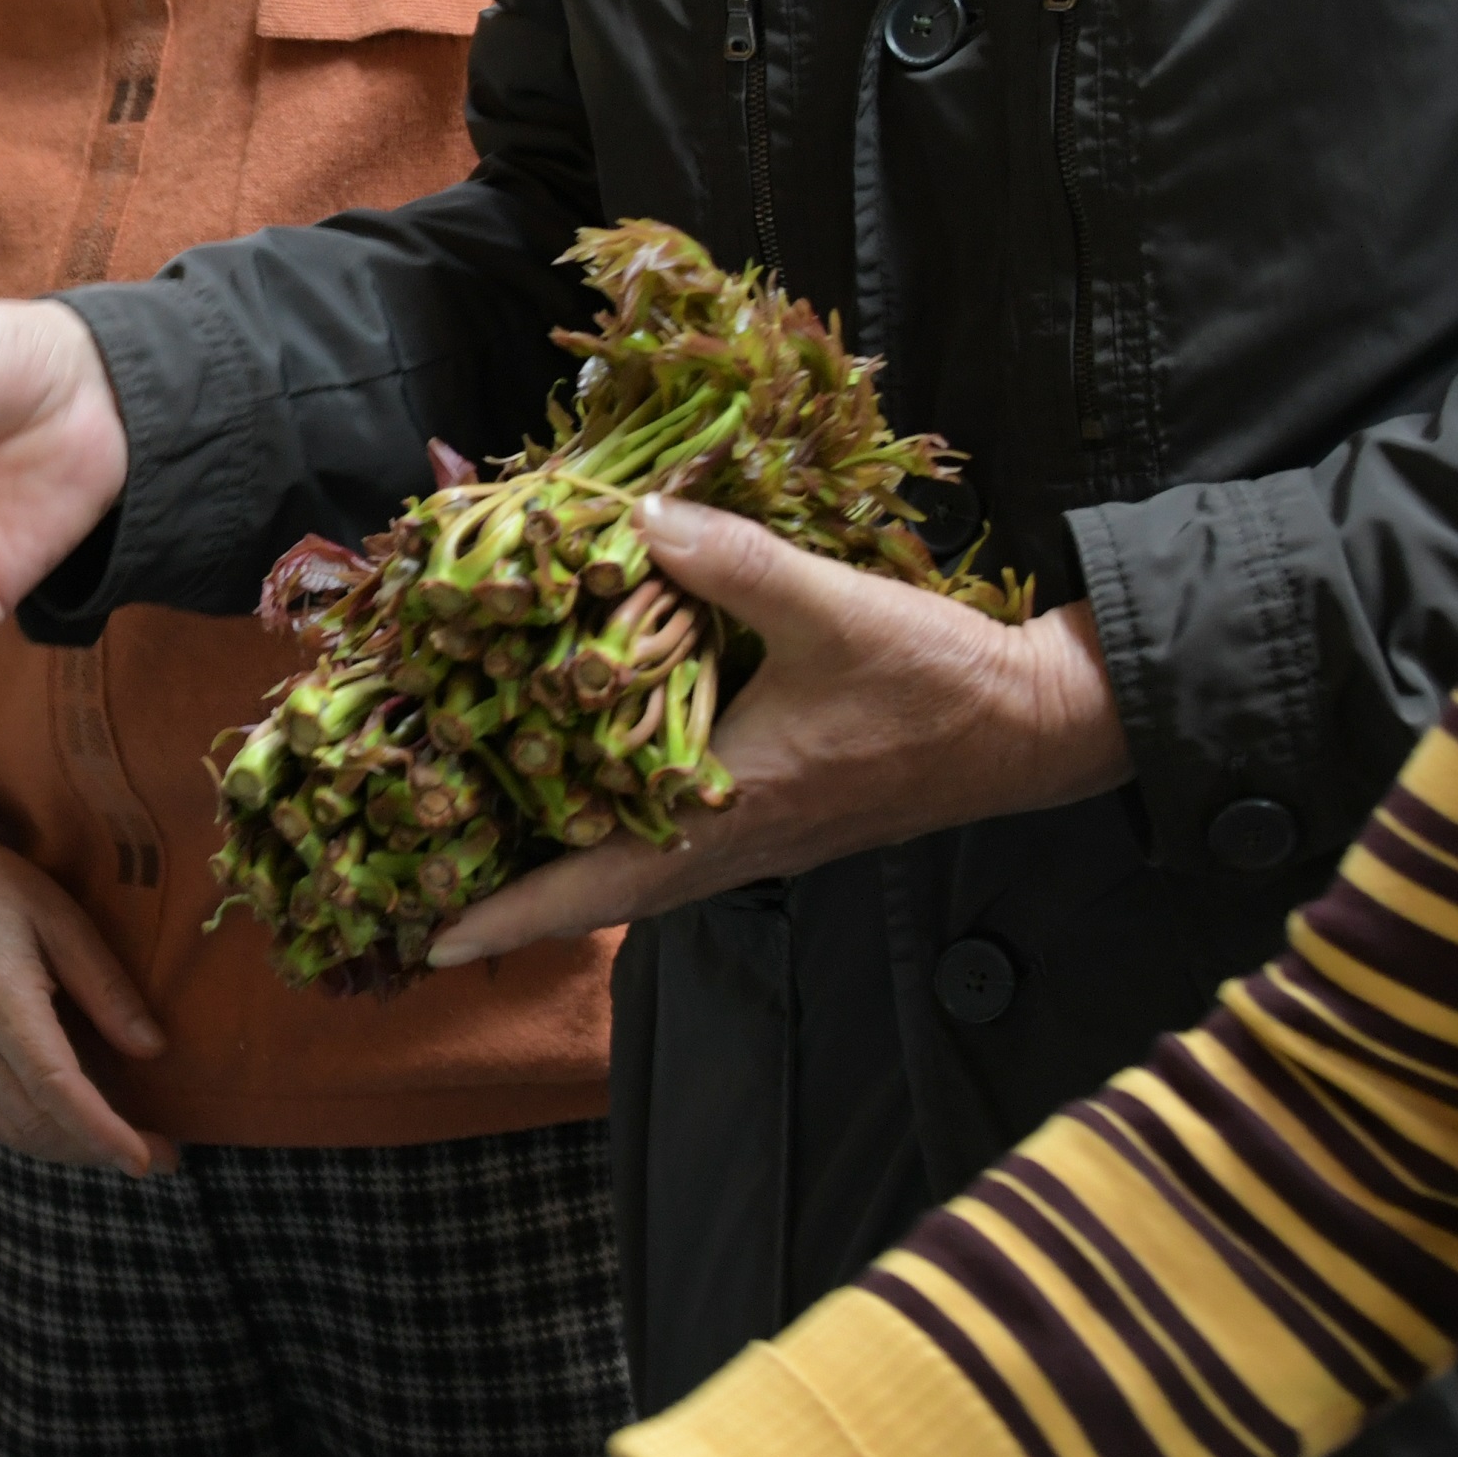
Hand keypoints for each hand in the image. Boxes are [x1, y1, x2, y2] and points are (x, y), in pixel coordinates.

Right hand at [0, 786, 170, 1174]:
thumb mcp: (63, 919)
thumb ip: (106, 987)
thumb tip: (153, 1049)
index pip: (54, 1086)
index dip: (101, 1130)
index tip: (145, 1160)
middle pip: (36, 1123)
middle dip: (99, 1150)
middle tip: (162, 1155)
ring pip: (15, 1131)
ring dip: (73, 1148)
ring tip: (130, 1145)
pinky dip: (42, 1131)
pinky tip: (80, 1122)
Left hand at [426, 499, 1127, 966]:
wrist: (1030, 724)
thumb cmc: (935, 680)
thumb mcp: (835, 608)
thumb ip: (734, 562)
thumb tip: (636, 516)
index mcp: (730, 809)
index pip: (598, 881)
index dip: (513, 912)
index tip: (433, 940)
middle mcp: (733, 842)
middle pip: (601, 893)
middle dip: (516, 900)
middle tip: (426, 889)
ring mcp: (757, 838)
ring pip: (638, 873)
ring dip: (566, 869)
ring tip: (485, 848)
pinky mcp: (779, 818)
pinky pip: (677, 845)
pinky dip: (621, 831)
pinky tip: (591, 791)